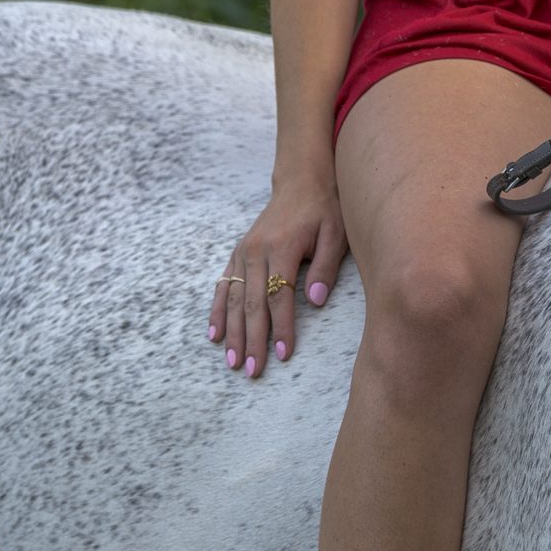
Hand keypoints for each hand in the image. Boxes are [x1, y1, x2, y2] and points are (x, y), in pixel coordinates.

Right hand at [210, 169, 347, 378]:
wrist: (303, 180)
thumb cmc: (325, 208)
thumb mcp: (336, 233)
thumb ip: (325, 266)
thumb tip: (314, 301)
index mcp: (281, 247)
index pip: (278, 296)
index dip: (280, 327)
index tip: (283, 354)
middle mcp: (256, 250)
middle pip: (251, 303)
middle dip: (252, 339)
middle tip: (253, 369)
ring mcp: (243, 251)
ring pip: (233, 299)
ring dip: (232, 332)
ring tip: (233, 361)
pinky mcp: (238, 252)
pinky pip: (223, 285)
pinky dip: (216, 311)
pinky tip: (214, 334)